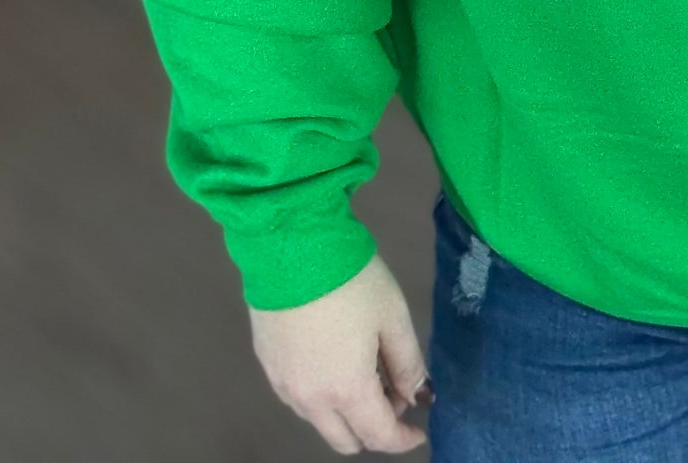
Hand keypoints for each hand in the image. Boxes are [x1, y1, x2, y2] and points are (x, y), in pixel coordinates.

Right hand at [248, 252, 431, 453]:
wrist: (291, 247)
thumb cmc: (352, 280)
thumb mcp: (393, 316)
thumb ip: (409, 364)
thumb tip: (418, 397)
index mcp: (347, 390)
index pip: (378, 436)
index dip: (403, 439)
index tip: (419, 430)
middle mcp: (311, 400)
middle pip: (345, 441)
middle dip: (374, 428)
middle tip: (393, 391)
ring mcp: (283, 385)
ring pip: (320, 421)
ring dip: (346, 412)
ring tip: (365, 368)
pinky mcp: (267, 365)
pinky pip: (299, 398)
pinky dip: (322, 395)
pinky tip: (333, 358)